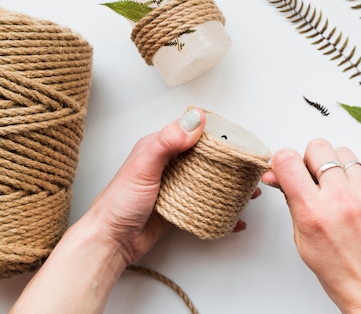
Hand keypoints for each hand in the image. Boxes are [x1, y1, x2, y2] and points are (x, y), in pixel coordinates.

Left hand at [11, 108, 259, 312]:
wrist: (111, 240)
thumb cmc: (119, 202)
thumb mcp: (144, 165)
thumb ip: (168, 141)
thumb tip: (195, 119)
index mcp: (161, 146)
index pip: (195, 133)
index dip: (219, 137)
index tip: (240, 143)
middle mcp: (170, 163)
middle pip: (207, 158)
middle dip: (230, 163)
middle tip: (250, 170)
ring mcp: (175, 185)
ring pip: (209, 180)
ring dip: (230, 185)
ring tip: (248, 192)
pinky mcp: (179, 206)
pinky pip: (205, 202)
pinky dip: (221, 207)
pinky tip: (234, 215)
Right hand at [261, 138, 360, 313]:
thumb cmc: (338, 271)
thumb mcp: (302, 239)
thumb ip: (291, 200)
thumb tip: (277, 174)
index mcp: (314, 213)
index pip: (288, 161)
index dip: (282, 160)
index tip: (285, 168)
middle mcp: (341, 200)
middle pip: (318, 147)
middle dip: (309, 159)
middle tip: (311, 177)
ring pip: (343, 151)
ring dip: (334, 164)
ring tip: (334, 186)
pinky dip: (354, 175)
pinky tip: (351, 193)